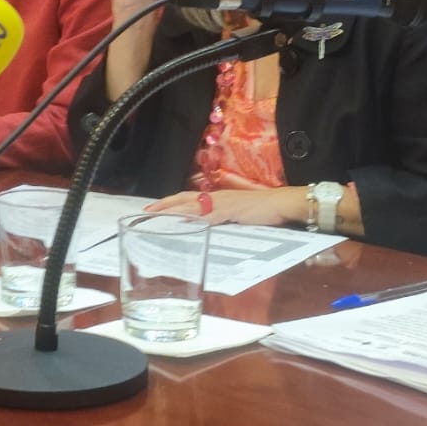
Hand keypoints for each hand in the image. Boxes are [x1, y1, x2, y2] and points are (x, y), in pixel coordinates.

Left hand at [147, 186, 308, 226]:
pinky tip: (186, 223)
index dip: (169, 203)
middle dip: (164, 205)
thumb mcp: (237, 214)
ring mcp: (223, 204)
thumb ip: (221, 219)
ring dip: (174, 211)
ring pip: (193, 206)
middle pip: (184, 199)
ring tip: (157, 216)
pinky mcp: (232, 211)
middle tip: (145, 211)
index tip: (152, 208)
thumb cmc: (262, 210)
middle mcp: (216, 198)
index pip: (187, 198)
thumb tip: (205, 228)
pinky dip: (197, 219)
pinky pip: (210, 215)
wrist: (281, 203)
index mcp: (217, 198)